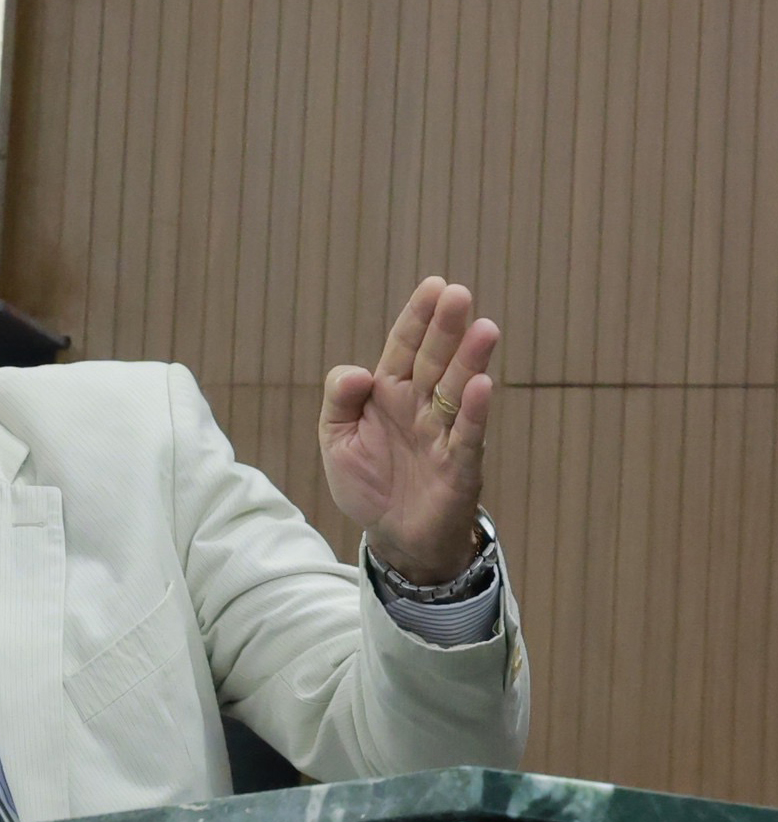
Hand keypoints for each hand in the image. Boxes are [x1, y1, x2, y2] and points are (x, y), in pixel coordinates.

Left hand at [320, 276, 496, 581]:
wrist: (393, 535)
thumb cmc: (367, 482)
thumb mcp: (336, 438)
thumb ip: (339, 400)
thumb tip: (357, 371)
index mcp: (388, 393)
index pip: (404, 347)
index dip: (418, 318)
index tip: (434, 285)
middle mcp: (420, 405)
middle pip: (434, 360)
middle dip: (446, 328)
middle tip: (460, 294)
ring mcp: (442, 432)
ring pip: (457, 390)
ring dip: (470, 360)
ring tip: (484, 328)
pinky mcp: (459, 464)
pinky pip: (467, 434)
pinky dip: (473, 412)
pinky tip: (481, 385)